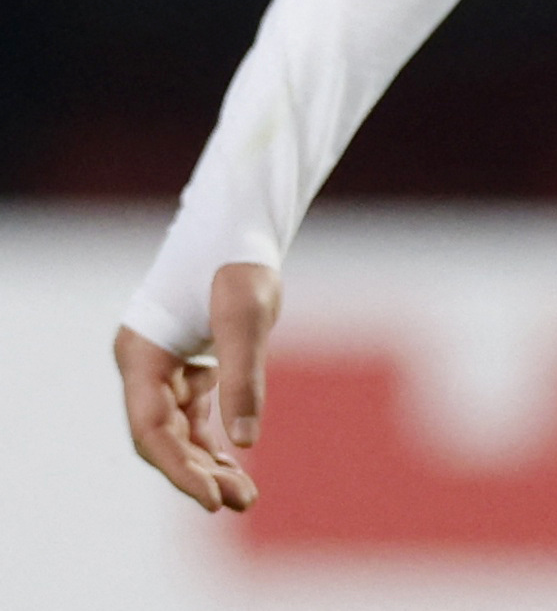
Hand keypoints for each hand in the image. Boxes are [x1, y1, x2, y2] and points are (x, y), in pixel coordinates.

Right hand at [116, 262, 280, 512]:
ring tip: (244, 497)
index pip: (152, 430)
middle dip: (199, 473)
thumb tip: (245, 444)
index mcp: (140, 355)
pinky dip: (215, 440)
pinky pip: (195, 415)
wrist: (242, 224)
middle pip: (164, 437)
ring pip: (180, 430)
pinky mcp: (187, 366)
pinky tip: (237, 467)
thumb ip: (243, 378)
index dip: (180, 469)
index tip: (211, 499)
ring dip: (209, 463)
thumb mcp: (246, 317)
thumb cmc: (239, 262)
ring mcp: (162, 368)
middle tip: (240, 501)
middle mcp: (143, 366)